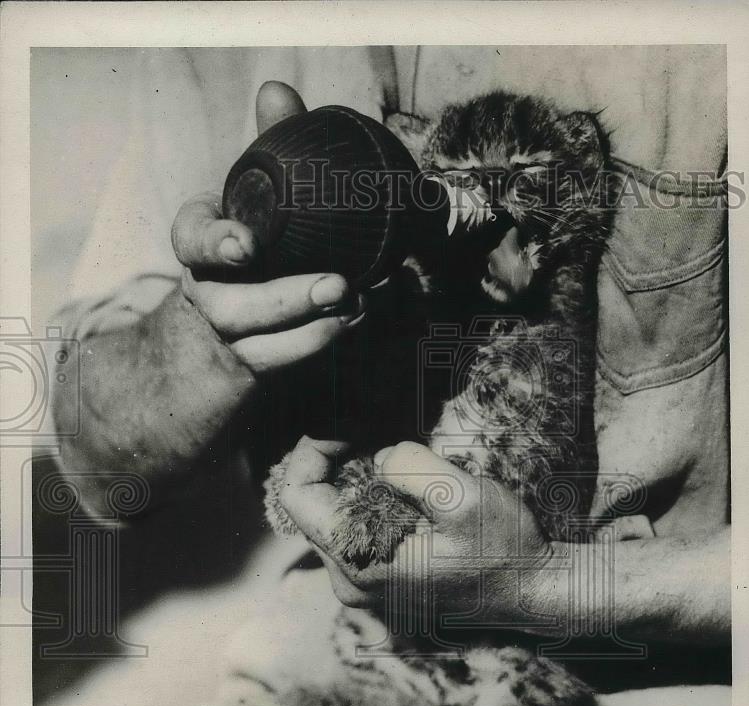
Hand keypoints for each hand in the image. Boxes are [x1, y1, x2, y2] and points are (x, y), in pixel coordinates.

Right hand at [170, 82, 364, 373]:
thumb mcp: (257, 191)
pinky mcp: (257, 364)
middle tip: (337, 285)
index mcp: (200, 243)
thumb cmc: (255, 237)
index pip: (190, 240)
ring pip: (260, 346)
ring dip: (314, 330)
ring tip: (360, 306)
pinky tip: (360, 323)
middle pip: (230, 307)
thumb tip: (277, 91)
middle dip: (284, 298)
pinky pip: (286, 364)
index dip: (214, 244)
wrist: (234, 316)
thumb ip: (269, 144)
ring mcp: (231, 336)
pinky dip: (323, 346)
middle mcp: (208, 293)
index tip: (247, 246)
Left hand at [278, 436, 551, 618]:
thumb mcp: (465, 497)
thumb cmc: (505, 550)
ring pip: (337, 521)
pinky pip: (359, 538)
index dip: (313, 451)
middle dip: (338, 466)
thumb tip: (379, 460)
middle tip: (374, 435)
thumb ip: (411, 467)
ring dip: (359, 487)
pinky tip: (411, 499)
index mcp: (359, 564)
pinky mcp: (382, 589)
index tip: (347, 429)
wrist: (536, 596)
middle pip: (315, 508)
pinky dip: (374, 509)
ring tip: (402, 470)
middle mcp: (351, 585)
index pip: (298, 496)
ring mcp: (365, 591)